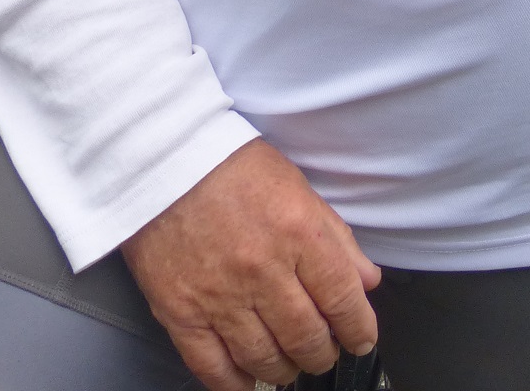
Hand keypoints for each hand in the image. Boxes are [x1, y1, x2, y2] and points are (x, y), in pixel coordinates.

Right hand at [122, 139, 381, 390]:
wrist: (162, 161)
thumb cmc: (231, 167)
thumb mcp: (298, 188)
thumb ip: (336, 237)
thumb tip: (366, 280)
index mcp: (298, 232)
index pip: (341, 298)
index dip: (359, 328)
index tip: (362, 339)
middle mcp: (262, 269)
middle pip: (306, 335)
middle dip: (324, 353)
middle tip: (325, 353)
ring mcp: (219, 295)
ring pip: (264, 357)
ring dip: (286, 370)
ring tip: (291, 365)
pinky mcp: (180, 312)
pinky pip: (212, 365)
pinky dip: (235, 383)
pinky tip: (249, 381)